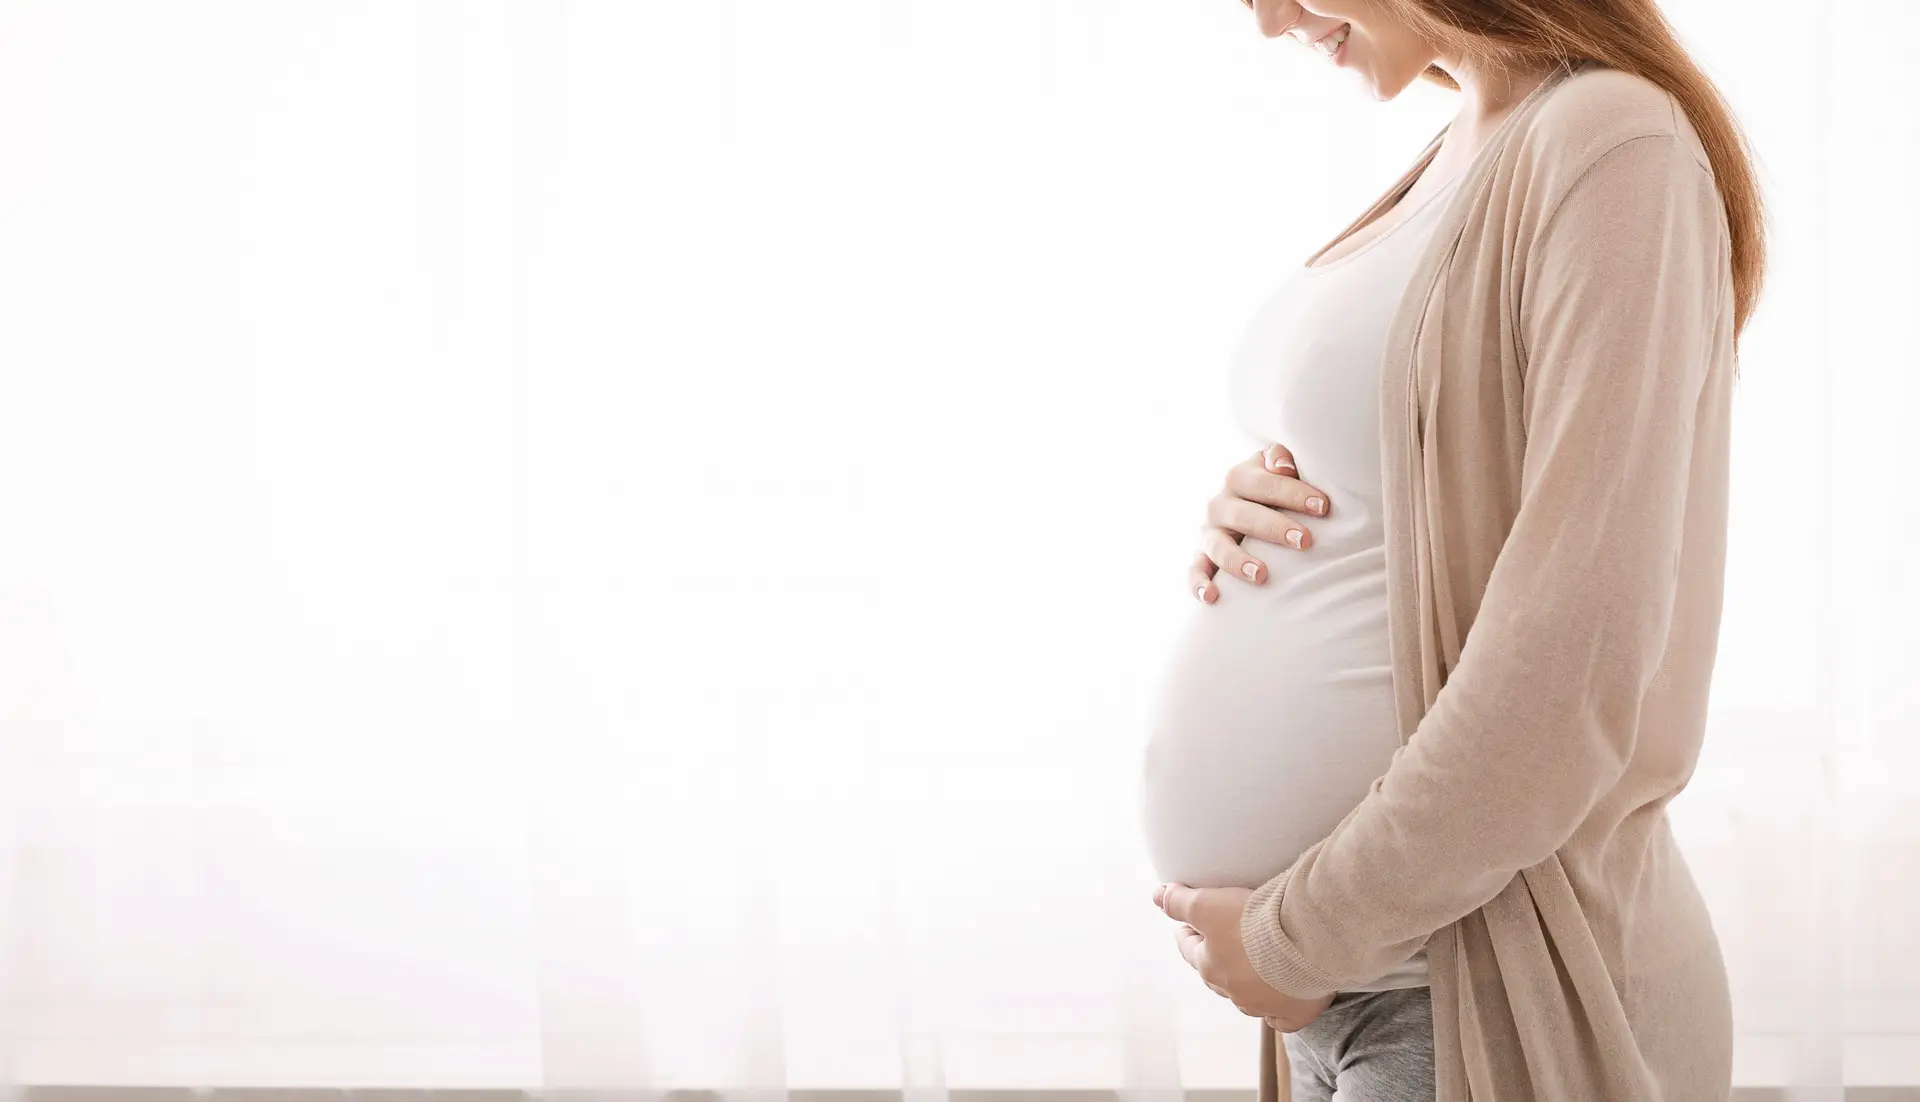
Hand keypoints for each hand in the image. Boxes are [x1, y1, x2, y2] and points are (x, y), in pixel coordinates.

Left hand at [1152, 881, 1334, 1031]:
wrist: (1306, 940)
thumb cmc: (1255, 922)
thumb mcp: (1207, 904)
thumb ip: (1180, 901)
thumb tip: (1156, 896)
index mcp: (1211, 966)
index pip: (1189, 949)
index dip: (1186, 934)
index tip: (1185, 924)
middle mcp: (1234, 991)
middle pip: (1217, 974)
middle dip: (1214, 958)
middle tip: (1219, 941)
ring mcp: (1264, 1006)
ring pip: (1247, 996)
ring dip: (1245, 982)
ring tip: (1251, 965)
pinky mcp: (1294, 1013)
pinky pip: (1279, 1018)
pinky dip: (1276, 1013)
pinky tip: (1275, 1007)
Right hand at [1189, 443, 1331, 603]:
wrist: (1239, 504)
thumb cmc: (1269, 488)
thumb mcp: (1272, 467)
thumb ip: (1279, 458)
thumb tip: (1284, 466)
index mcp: (1238, 478)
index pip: (1263, 482)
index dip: (1293, 493)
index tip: (1323, 507)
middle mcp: (1219, 504)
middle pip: (1243, 515)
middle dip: (1274, 528)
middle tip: (1304, 541)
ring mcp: (1208, 533)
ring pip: (1218, 547)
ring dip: (1238, 561)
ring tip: (1262, 574)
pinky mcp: (1200, 557)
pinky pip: (1195, 571)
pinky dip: (1199, 584)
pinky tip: (1213, 597)